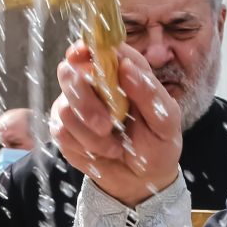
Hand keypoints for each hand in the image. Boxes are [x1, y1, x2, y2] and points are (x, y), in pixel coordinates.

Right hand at [50, 43, 182, 205]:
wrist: (143, 180)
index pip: (99, 47)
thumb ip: (149, 92)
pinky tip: (101, 151)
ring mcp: (75, 105)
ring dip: (90, 134)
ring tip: (115, 146)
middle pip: (69, 72)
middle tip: (106, 125)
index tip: (83, 55)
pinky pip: (61, 131)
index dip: (86, 46)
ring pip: (64, 107)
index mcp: (121, 70)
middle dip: (85, 101)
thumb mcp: (165, 120)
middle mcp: (94, 82)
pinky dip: (83, 146)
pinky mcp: (64, 129)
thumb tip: (125, 66)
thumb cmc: (158, 144)